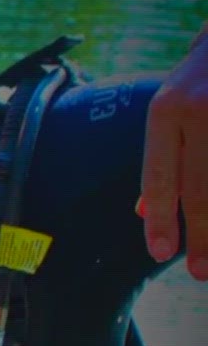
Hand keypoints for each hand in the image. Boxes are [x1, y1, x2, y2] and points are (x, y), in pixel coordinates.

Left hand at [142, 21, 206, 278]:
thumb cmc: (204, 72)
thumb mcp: (173, 104)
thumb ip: (163, 154)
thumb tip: (144, 210)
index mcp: (167, 109)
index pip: (160, 177)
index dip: (160, 219)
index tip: (158, 253)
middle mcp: (201, 112)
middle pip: (201, 189)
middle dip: (201, 236)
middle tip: (200, 273)